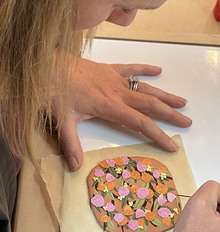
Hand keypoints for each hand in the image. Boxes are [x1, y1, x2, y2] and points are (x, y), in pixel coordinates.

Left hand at [57, 59, 189, 170]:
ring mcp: (113, 79)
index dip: (157, 135)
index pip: (140, 123)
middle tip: (186, 122)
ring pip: (145, 87)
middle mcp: (116, 92)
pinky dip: (145, 69)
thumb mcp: (62, 121)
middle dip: (170, 114)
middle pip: (150, 104)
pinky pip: (130, 68)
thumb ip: (70, 144)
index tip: (171, 144)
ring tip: (181, 102)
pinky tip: (158, 70)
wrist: (46, 66)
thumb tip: (74, 166)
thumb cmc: (53, 92)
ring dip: (164, 95)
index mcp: (109, 106)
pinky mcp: (107, 69)